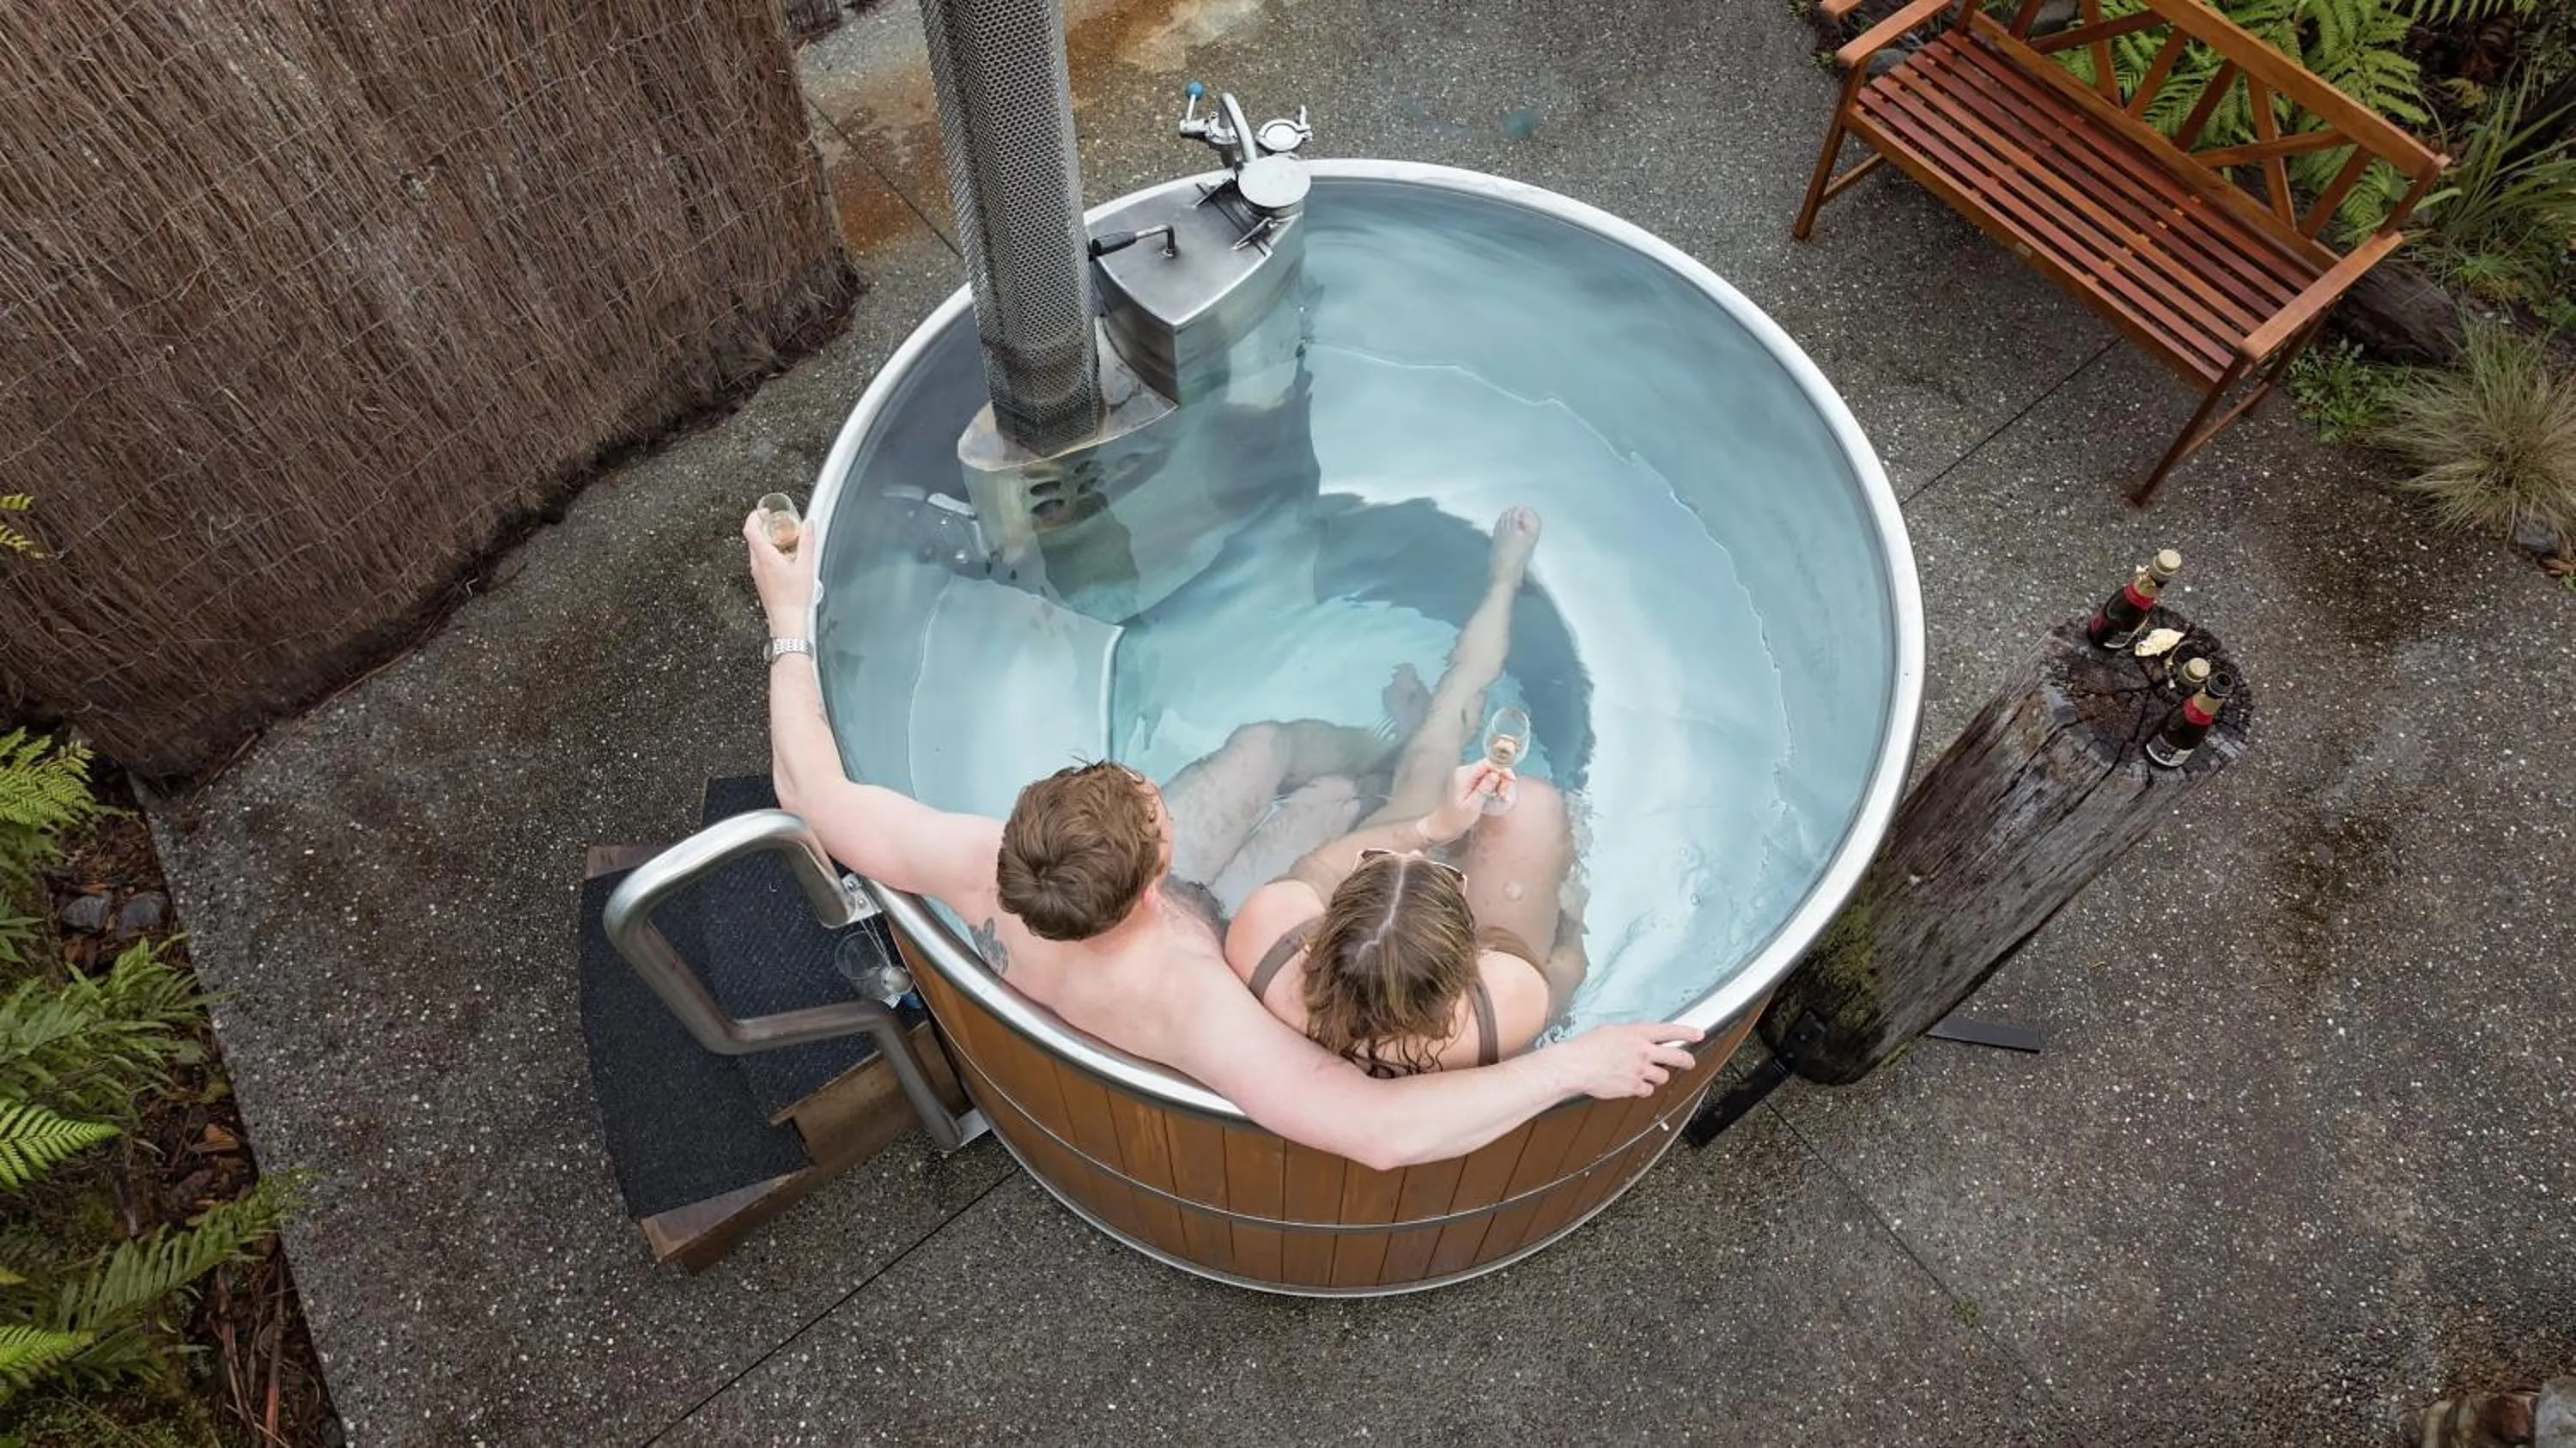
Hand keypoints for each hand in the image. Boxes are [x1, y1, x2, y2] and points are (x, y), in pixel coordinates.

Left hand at [743, 510, 816, 635]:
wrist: (786, 620)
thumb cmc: (793, 598)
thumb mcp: (806, 565)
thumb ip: (807, 542)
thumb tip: (808, 525)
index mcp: (765, 557)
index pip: (750, 529)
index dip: (754, 516)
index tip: (764, 511)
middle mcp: (757, 563)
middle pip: (753, 537)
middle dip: (764, 526)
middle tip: (777, 522)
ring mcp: (757, 573)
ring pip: (757, 549)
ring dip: (768, 540)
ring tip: (784, 539)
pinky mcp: (761, 580)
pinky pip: (761, 560)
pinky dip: (770, 552)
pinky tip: (785, 558)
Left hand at [1420, 760, 1505, 843]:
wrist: (1442, 826)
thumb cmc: (1455, 819)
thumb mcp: (1473, 805)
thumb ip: (1484, 788)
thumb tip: (1496, 774)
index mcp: (1464, 775)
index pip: (1487, 763)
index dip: (1501, 769)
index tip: (1511, 780)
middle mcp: (1464, 771)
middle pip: (1490, 767)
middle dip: (1501, 778)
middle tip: (1504, 795)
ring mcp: (1466, 776)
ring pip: (1489, 773)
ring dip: (1499, 784)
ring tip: (1502, 798)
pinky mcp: (1468, 782)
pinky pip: (1485, 779)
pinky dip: (1493, 786)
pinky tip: (1497, 796)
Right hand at [1546, 1021, 1702, 1098]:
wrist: (1574, 1065)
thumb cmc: (1586, 1047)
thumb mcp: (1610, 1031)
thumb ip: (1629, 1035)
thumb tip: (1636, 1039)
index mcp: (1637, 1033)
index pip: (1670, 1031)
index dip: (1687, 1032)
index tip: (1698, 1033)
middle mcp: (1642, 1051)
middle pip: (1676, 1056)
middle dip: (1686, 1060)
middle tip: (1689, 1061)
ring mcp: (1639, 1070)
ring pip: (1662, 1076)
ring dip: (1657, 1075)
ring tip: (1647, 1073)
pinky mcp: (1633, 1087)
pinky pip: (1647, 1090)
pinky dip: (1643, 1088)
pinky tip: (1634, 1084)